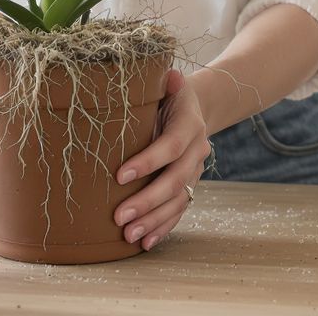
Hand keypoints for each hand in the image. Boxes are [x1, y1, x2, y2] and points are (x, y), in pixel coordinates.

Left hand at [113, 69, 210, 250]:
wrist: (195, 105)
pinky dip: (164, 227)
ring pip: (179, 200)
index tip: (120, 176)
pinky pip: (180, 209)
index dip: (149, 161)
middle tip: (120, 216)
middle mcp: (198, 149)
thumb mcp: (167, 82)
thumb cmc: (169, 92)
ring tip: (129, 235)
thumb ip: (166, 81)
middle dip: (148, 201)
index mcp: (190, 123)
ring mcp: (196, 170)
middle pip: (176, 180)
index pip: (172, 146)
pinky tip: (146, 242)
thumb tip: (170, 75)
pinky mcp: (190, 184)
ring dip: (154, 220)